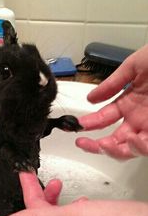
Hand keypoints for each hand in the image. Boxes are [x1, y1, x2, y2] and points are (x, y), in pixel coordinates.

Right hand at [76, 44, 147, 159]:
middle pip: (113, 140)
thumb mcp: (136, 65)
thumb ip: (112, 83)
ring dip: (114, 150)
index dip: (89, 124)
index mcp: (129, 103)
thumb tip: (90, 99)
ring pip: (129, 149)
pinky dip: (139, 147)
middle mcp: (138, 119)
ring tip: (103, 144)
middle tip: (82, 143)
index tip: (76, 126)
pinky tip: (132, 139)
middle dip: (95, 145)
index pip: (104, 119)